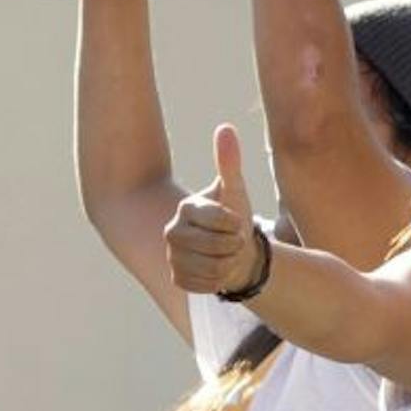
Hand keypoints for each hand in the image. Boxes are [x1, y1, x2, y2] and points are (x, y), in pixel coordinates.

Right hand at [166, 125, 262, 295]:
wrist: (238, 253)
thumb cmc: (237, 218)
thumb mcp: (237, 191)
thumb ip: (229, 162)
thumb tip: (225, 128)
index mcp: (186, 208)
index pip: (219, 219)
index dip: (236, 224)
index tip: (238, 222)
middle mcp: (172, 232)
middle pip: (214, 245)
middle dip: (234, 245)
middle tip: (236, 241)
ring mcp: (172, 257)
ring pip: (210, 266)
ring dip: (229, 263)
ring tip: (228, 255)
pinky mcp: (177, 278)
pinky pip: (204, 283)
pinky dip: (219, 280)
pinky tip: (219, 270)